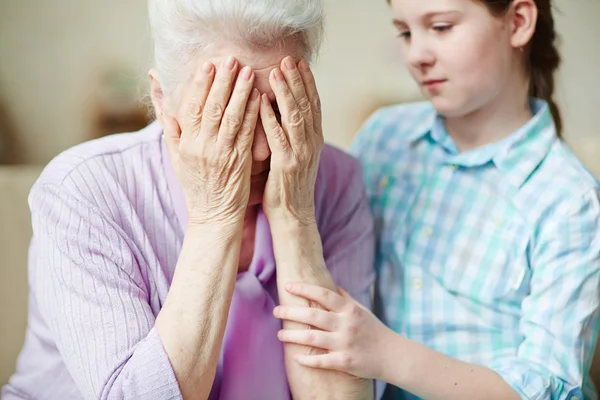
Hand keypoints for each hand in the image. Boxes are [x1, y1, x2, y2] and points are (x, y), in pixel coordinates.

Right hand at [162, 57, 260, 225]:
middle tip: (231, 59)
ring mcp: (222, 155)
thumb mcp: (175, 154)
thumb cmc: (195, 183)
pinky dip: (253, 114)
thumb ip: (168, 121)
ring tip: (248, 72)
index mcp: (185, 143)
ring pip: (231, 118)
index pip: (191, 108)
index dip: (200, 85)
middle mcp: (202, 147)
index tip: (208, 65)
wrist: (213, 216)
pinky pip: (246, 134)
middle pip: (212, 108)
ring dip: (240, 93)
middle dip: (222, 82)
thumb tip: (156, 86)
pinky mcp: (240, 162)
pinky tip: (259, 98)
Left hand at [260, 57, 323, 224]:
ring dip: (286, 92)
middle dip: (297, 80)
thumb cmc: (289, 186)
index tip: (301, 63)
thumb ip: (293, 135)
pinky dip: (270, 117)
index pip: (314, 105)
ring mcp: (301, 153)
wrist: (294, 216)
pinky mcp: (286, 164)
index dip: (308, 82)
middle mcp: (311, 143)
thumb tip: (284, 112)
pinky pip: (277, 136)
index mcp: (314, 140)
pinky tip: (262, 101)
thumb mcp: (297, 156)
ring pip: (295, 116)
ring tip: (278, 71)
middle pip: (306, 105)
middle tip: (289, 58)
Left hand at [273, 282, 391, 379]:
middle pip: (313, 316)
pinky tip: (296, 357)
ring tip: (279, 335)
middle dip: (291, 313)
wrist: (393, 355)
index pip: (323, 295)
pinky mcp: (345, 362)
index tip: (288, 286)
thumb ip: (345, 298)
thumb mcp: (361, 310)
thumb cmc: (374, 330)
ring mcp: (345, 344)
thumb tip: (331, 284)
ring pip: (313, 339)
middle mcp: (346, 325)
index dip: (304, 289)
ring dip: (293, 337)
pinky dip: (308, 360)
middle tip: (276, 311)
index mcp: (349, 310)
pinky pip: (322, 361)